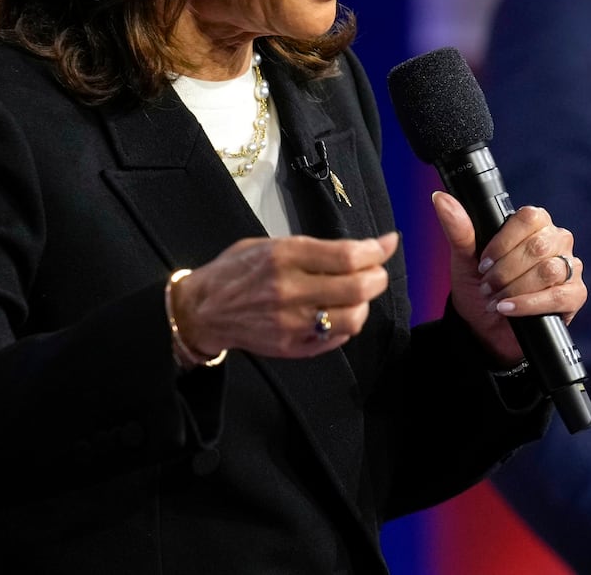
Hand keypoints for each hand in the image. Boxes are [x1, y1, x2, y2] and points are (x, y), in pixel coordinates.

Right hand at [169, 232, 399, 358]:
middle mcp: (290, 290)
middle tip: (376, 271)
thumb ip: (314, 248)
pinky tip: (338, 312)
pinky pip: (336, 338)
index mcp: (284, 256)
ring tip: (357, 294)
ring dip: (365, 304)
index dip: (377, 249)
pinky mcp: (292, 347)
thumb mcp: (271, 244)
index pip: (347, 255)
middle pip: (357, 287)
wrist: (202, 311)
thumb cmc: (236, 271)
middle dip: (378, 277)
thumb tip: (362, 248)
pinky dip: (346, 323)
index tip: (388, 243)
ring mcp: (291, 322)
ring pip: (353, 317)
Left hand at [431, 191, 586, 365]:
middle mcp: (556, 240)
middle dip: (506, 271)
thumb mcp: (465, 260)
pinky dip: (529, 304)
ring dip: (515, 288)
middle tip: (487, 286)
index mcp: (534, 224)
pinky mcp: (575, 295)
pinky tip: (509, 309)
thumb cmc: (480, 287)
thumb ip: (458, 229)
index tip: (483, 263)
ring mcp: (569, 267)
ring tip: (496, 299)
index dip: (503, 242)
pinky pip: (559, 296)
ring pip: (548, 270)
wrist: (485, 328)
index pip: (529, 218)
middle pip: (538, 246)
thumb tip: (440, 198)